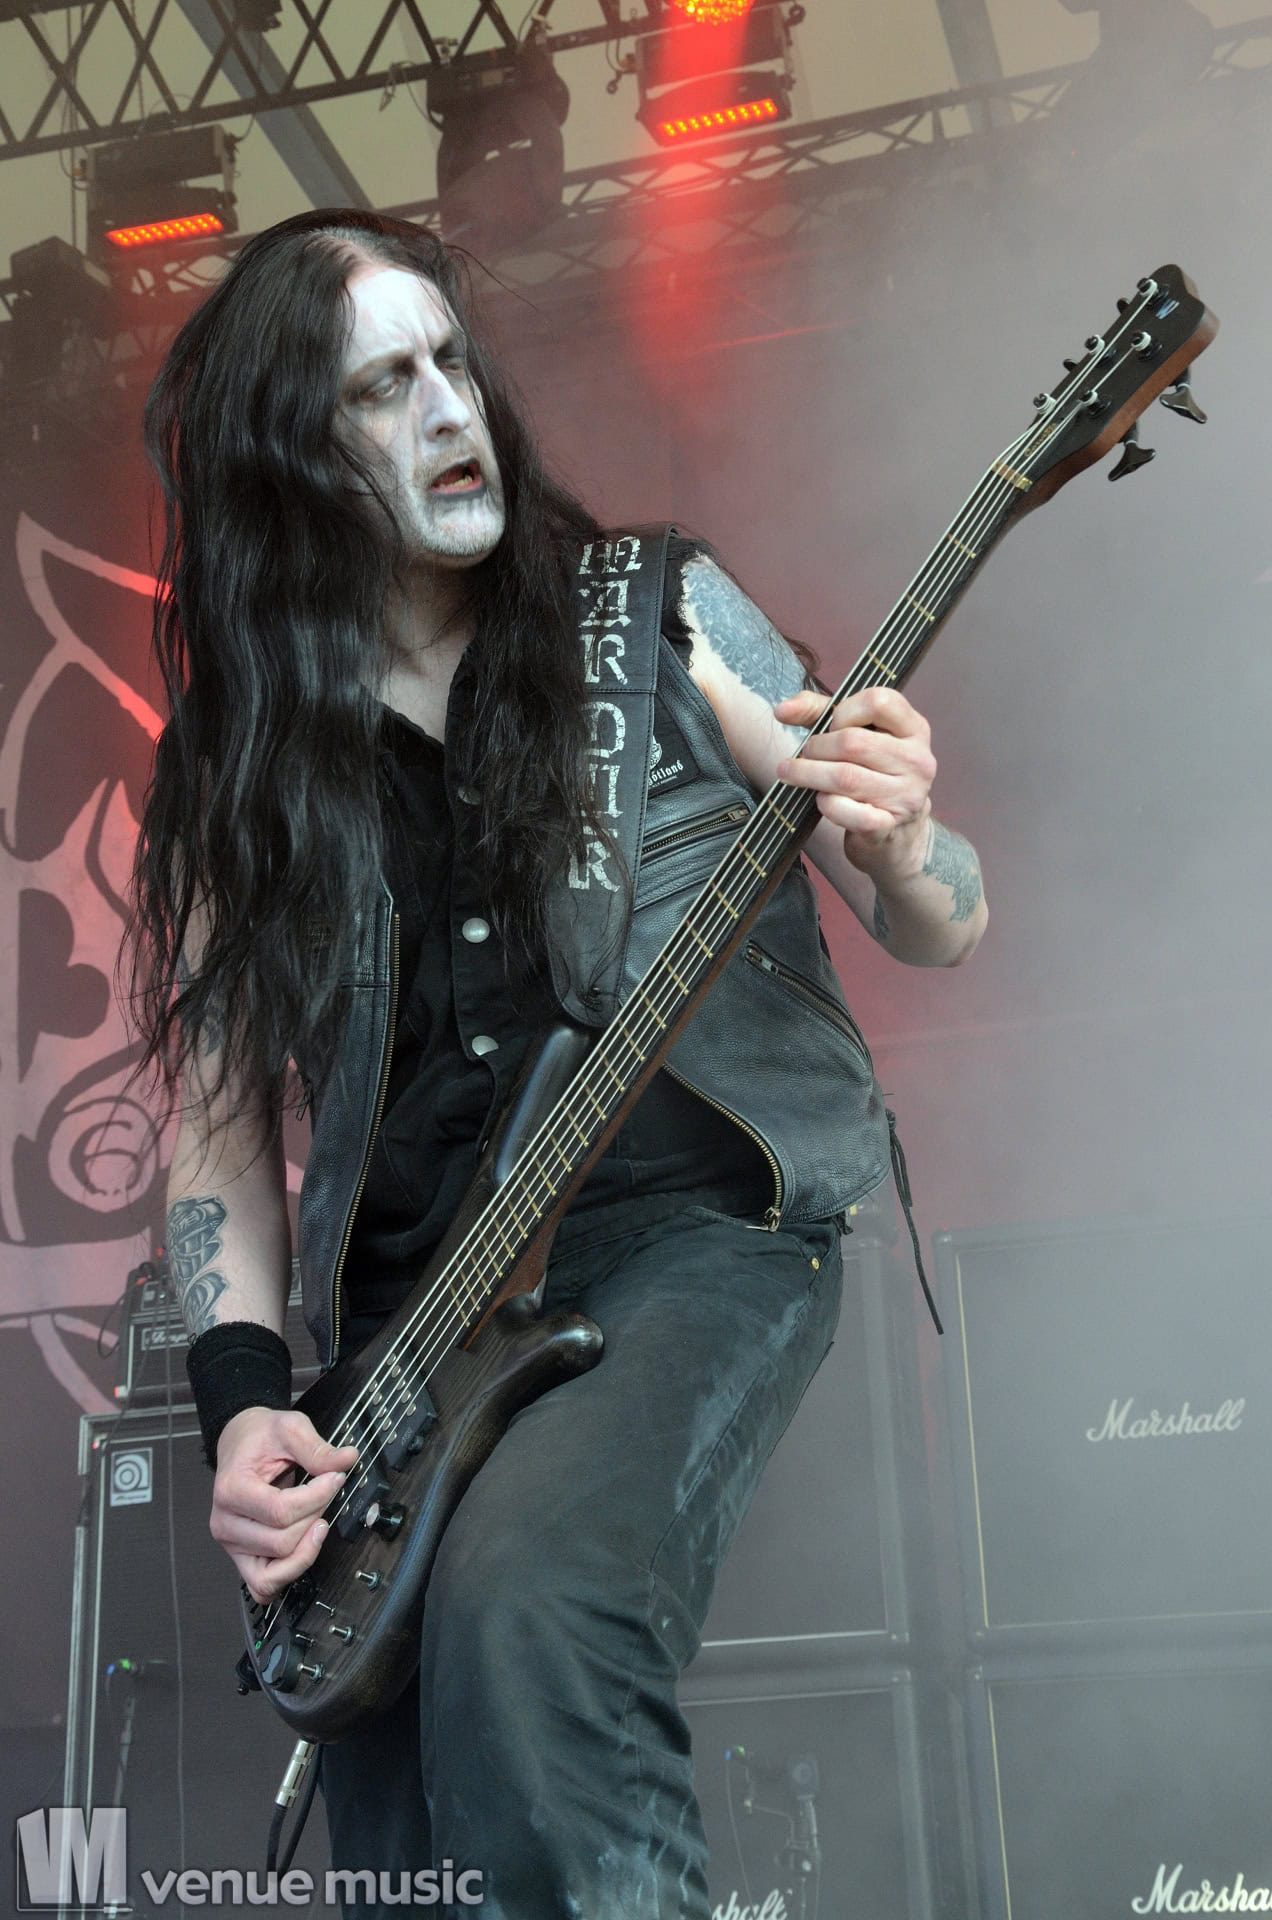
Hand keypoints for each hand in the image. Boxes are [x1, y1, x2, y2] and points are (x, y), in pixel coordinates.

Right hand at [209, 1406, 359, 1603]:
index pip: (280, 1511)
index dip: (317, 1497)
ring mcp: (232, 1544)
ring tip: (319, 1523)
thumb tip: (347, 1460)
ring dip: (305, 1550)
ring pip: (273, 1573)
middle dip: (314, 1517)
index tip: (335, 1478)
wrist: (240, 1443)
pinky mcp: (241, 1557)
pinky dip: (288, 1574)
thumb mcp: (290, 1428)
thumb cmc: (260, 1438)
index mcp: (231, 1489)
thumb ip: (317, 1448)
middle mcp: (225, 1523)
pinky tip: (305, 1547)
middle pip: (281, 1542)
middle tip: (326, 1493)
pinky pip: (263, 1586)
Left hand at [773, 685, 937, 881]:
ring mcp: (906, 795)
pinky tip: (820, 800)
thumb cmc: (872, 774)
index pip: (879, 702)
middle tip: (804, 755)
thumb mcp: (857, 735)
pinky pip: (845, 810)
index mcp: (914, 729)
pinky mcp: (887, 826)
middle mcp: (917, 760)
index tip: (830, 725)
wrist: (897, 835)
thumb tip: (782, 710)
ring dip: (809, 774)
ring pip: (844, 777)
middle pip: (852, 742)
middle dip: (817, 747)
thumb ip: (820, 713)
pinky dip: (825, 804)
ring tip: (793, 773)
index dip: (844, 710)